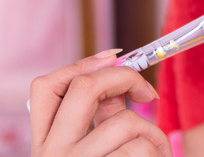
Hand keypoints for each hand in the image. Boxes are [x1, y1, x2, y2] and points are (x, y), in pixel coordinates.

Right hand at [29, 49, 170, 155]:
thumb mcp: (94, 150)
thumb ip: (103, 118)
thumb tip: (117, 73)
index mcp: (46, 144)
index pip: (45, 88)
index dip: (81, 64)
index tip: (114, 56)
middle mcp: (51, 154)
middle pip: (83, 88)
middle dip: (124, 78)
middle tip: (149, 93)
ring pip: (125, 122)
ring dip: (153, 133)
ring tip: (159, 150)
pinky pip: (141, 148)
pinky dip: (158, 152)